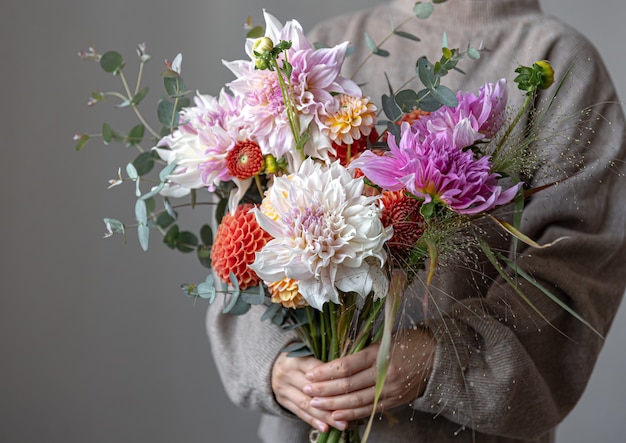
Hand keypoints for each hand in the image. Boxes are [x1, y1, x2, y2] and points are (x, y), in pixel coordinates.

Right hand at [271, 353, 348, 432]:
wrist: (271, 366)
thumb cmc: (298, 359)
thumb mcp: (307, 354)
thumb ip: (322, 364)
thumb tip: (347, 376)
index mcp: (295, 359)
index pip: (316, 372)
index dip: (332, 380)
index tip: (349, 389)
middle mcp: (286, 374)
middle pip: (311, 390)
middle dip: (331, 402)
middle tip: (349, 412)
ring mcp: (282, 389)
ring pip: (306, 404)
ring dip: (324, 416)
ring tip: (341, 425)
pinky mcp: (283, 401)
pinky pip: (299, 413)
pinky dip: (313, 421)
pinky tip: (325, 428)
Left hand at [303, 327, 435, 422]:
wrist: (438, 357)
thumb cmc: (409, 342)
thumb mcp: (386, 339)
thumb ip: (363, 350)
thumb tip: (336, 361)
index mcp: (380, 354)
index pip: (347, 366)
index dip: (326, 372)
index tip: (310, 374)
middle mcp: (385, 374)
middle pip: (348, 386)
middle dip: (324, 390)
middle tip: (307, 391)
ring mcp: (390, 390)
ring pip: (357, 401)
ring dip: (333, 404)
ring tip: (315, 405)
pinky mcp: (394, 401)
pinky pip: (369, 410)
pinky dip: (352, 414)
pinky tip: (337, 415)